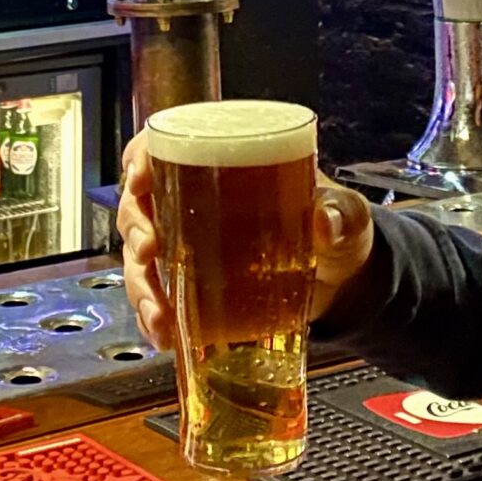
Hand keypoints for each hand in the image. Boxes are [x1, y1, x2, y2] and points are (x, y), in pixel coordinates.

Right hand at [116, 132, 376, 350]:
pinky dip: (154, 315)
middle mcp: (197, 201)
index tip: (139, 179)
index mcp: (227, 164)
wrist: (342, 281)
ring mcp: (191, 245)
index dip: (140, 157)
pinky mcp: (194, 285)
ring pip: (141, 255)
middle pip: (142, 203)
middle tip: (149, 250)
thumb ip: (343, 214)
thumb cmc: (337, 228)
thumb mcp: (346, 214)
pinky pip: (159, 295)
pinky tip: (163, 335)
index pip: (166, 146)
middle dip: (135, 228)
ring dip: (140, 283)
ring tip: (158, 312)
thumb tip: (327, 222)